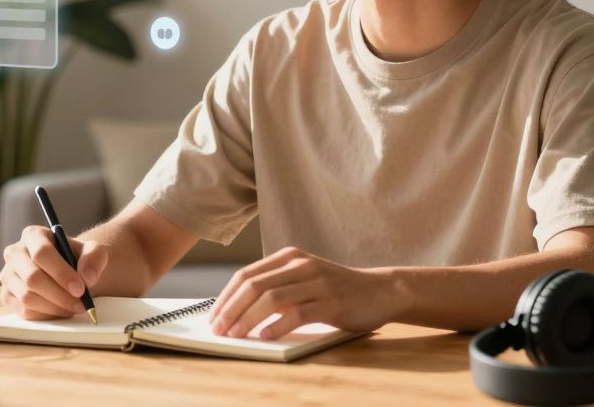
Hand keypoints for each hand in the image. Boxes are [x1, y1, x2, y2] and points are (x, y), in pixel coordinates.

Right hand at [0, 225, 109, 319]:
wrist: (68, 272)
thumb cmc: (78, 259)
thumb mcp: (93, 251)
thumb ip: (94, 258)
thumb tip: (87, 278)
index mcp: (33, 235)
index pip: (42, 253)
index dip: (61, 273)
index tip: (81, 289)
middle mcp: (14, 253)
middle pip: (32, 278)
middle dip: (59, 295)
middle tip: (81, 304)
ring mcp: (7, 275)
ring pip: (27, 297)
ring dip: (55, 307)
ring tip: (75, 308)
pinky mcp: (7, 296)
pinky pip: (24, 311)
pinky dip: (46, 315)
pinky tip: (62, 311)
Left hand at [208, 247, 396, 339]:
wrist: (381, 290)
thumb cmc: (337, 289)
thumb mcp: (304, 279)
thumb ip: (277, 287)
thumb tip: (239, 310)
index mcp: (290, 257)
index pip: (247, 274)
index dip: (226, 296)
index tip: (213, 317)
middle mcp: (301, 265)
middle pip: (254, 285)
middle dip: (231, 309)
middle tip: (218, 329)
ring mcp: (317, 282)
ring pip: (272, 298)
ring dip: (248, 318)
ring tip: (235, 335)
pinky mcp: (331, 302)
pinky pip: (298, 314)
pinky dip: (277, 326)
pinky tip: (265, 337)